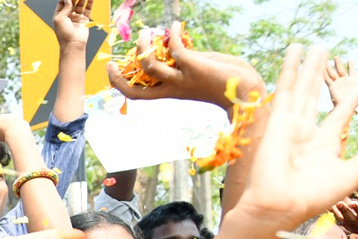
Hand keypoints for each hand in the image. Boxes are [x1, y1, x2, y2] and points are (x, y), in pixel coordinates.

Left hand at [53, 0, 92, 48]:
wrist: (73, 45)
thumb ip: (65, 7)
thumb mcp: (60, 18)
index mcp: (59, 15)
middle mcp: (68, 15)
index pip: (63, 2)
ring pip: (80, 4)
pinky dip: (89, 2)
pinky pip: (87, 9)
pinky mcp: (84, 20)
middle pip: (72, 2)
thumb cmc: (64, 34)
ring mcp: (76, 17)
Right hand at [108, 22, 262, 109]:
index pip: (137, 94)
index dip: (120, 83)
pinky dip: (171, 35)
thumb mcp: (199, 70)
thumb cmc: (226, 80)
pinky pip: (175, 50)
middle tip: (111, 61)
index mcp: (170, 92)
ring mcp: (182, 79)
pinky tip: (174, 25)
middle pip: (135, 90)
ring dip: (144, 47)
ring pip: (150, 66)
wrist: (246, 91)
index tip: (112, 69)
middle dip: (118, 77)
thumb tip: (173, 44)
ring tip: (147, 32)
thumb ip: (184, 60)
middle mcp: (172, 88)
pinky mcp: (195, 67)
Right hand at [236, 45, 357, 233]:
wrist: (280, 206)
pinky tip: (295, 52)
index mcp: (327, 146)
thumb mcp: (357, 171)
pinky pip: (286, 90)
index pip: (343, 113)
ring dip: (308, 68)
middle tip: (327, 55)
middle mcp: (308, 134)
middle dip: (323, 77)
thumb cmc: (315, 196)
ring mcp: (291, 127)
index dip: (355, 98)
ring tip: (314, 47)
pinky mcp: (277, 122)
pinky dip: (290, 70)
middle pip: (318, 97)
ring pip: (302, 90)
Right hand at [324, 57, 357, 109]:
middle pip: (341, 69)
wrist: (347, 106)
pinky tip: (321, 68)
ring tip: (326, 60)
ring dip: (329, 67)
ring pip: (333, 73)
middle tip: (336, 57)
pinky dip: (324, 74)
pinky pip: (327, 79)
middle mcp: (344, 81)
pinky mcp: (332, 87)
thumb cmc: (357, 100)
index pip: (352, 71)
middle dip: (338, 63)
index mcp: (353, 80)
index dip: (351, 66)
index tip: (350, 60)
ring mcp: (337, 83)